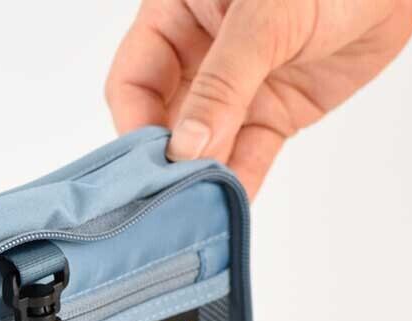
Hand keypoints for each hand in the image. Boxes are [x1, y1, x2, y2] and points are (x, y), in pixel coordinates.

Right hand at [105, 0, 411, 197]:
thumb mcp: (265, 16)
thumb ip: (223, 82)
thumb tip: (187, 147)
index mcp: (178, 14)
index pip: (134, 80)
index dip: (136, 123)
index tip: (150, 163)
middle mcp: (201, 53)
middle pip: (165, 118)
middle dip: (168, 160)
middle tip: (171, 198)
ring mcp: (239, 86)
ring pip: (208, 143)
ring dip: (204, 177)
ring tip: (201, 210)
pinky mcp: (276, 111)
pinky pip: (251, 153)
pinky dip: (242, 181)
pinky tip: (232, 205)